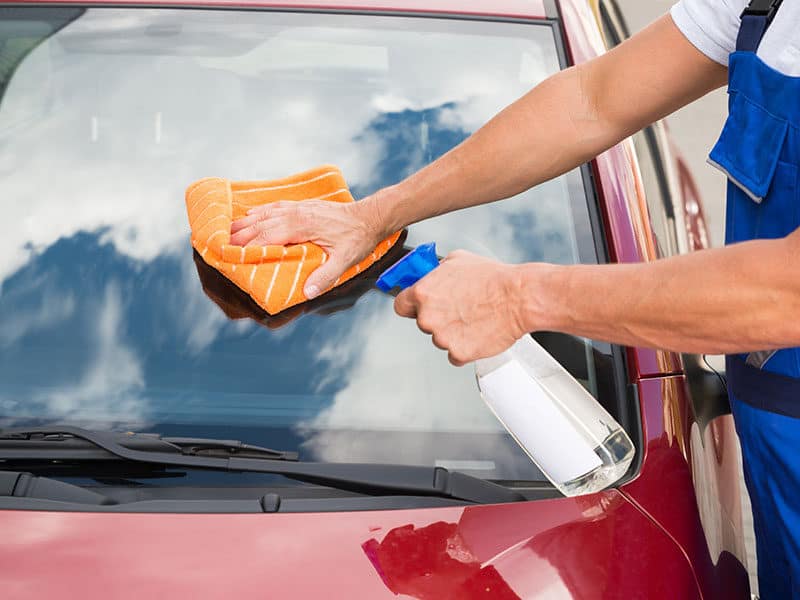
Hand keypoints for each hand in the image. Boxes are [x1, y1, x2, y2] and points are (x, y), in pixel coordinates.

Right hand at [230, 197, 384, 297]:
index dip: (248, 246)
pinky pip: (273, 207)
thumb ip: (326, 275)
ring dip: (244, 223)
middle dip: (238, 236)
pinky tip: (249, 216)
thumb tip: (307, 292)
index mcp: (302, 225)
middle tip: (219, 247)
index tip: (231, 256)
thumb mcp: (345, 260)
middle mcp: (295, 213)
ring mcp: (297, 207)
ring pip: (264, 214)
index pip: (267, 236)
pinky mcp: (302, 206)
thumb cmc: (358, 238)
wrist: (369, 217)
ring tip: (226, 233)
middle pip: (259, 224)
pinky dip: (258, 212)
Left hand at [394, 250, 527, 365]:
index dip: (411, 305)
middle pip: (423, 323)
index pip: (401, 305)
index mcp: (423, 293)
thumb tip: (431, 275)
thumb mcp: (457, 260)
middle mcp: (428, 317)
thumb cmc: (492, 279)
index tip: (418, 306)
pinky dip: (465, 347)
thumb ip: (436, 272)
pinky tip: (477, 332)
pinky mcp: (459, 353)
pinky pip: (455, 354)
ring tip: (474, 318)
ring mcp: (442, 337)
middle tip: (458, 309)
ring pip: (440, 338)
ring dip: (453, 332)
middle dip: (438, 317)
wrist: (518, 298)